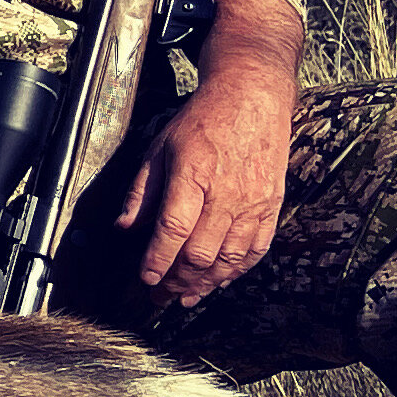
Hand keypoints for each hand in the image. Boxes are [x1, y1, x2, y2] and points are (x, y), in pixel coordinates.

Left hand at [117, 44, 293, 308]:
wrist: (252, 99)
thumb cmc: (202, 122)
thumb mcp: (159, 148)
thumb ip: (141, 191)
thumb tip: (124, 228)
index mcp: (193, 175)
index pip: (173, 229)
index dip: (159, 260)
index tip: (147, 280)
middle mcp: (226, 193)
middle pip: (202, 251)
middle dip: (178, 281)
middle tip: (160, 296)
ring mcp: (253, 202)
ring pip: (230, 257)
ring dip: (206, 283)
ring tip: (185, 297)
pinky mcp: (272, 206)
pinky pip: (256, 249)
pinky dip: (237, 271)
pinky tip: (219, 281)